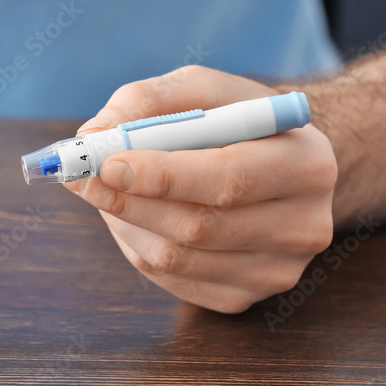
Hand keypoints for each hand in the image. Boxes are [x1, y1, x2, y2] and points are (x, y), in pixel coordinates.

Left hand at [67, 66, 336, 312]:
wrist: (279, 165)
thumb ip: (148, 101)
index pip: (226, 180)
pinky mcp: (249, 296)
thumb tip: (93, 134)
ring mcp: (279, 270)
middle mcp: (305, 225)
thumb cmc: (233, 119)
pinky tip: (133, 216)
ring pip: (177, 259)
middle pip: (198, 227)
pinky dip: (138, 245)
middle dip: (127, 201)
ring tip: (105, 191)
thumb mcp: (200, 89)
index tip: (106, 163)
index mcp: (307, 163)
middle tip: (79, 178)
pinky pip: (174, 280)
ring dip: (125, 223)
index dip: (160, 176)